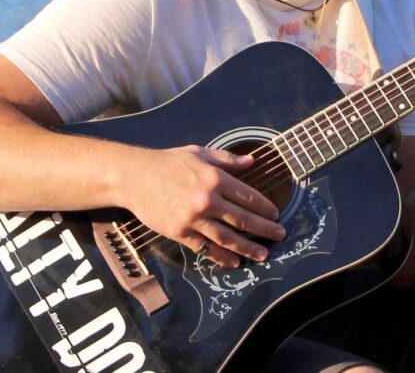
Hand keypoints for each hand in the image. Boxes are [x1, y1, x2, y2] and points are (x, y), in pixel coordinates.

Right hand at [124, 145, 286, 267]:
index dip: (264, 207)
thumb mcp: (200, 153)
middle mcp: (207, 199)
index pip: (247, 196)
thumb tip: (252, 161)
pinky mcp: (179, 232)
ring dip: (247, 248)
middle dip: (264, 229)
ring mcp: (193, 218)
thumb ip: (227, 159)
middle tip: (280, 234)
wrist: (134, 177)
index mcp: (214, 177)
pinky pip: (205, 248)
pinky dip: (221, 256)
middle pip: (242, 219)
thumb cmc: (168, 162)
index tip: (276, 214)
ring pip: (227, 237)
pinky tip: (234, 261)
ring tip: (263, 254)